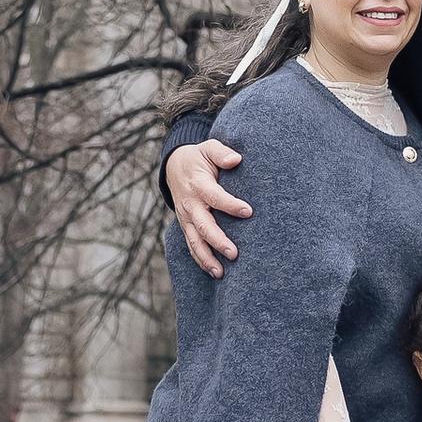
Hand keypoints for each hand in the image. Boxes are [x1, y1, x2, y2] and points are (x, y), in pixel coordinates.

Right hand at [164, 137, 249, 275]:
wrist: (172, 166)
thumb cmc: (198, 158)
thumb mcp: (208, 148)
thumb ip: (222, 152)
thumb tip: (236, 160)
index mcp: (198, 184)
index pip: (215, 197)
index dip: (231, 205)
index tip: (248, 211)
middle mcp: (190, 204)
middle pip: (204, 226)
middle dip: (218, 241)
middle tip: (235, 253)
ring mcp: (186, 218)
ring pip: (195, 241)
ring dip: (207, 258)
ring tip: (221, 273)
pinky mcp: (186, 225)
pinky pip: (191, 245)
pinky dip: (200, 260)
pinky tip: (213, 272)